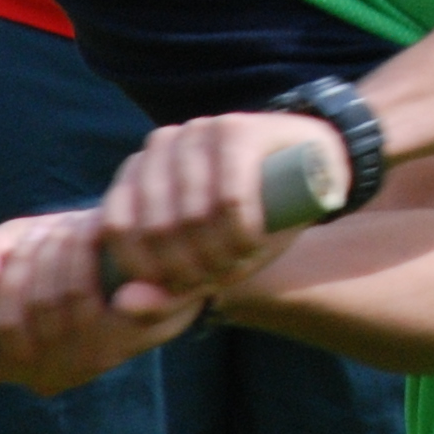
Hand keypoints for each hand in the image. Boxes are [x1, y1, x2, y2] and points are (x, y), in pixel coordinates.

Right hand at [0, 210, 203, 396]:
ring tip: (68, 229)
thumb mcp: (9, 244)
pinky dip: (84, 260)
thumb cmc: (57, 250)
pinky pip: (91, 301)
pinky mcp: (133, 335)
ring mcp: (87, 362)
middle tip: (40, 235)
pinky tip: (95, 236)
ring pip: (51, 303)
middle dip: (18, 263)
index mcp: (8, 364)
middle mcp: (45, 374)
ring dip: (54, 249)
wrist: (135, 244)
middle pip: (7, 322)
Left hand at [97, 112, 343, 301]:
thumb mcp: (206, 262)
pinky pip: (229, 197)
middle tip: (221, 278)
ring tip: (242, 261)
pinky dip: (242, 232)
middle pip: (159, 229)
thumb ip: (163, 291)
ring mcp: (199, 131)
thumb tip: (123, 304)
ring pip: (194, 215)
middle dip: (193, 270)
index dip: (151, 271)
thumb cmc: (250, 220)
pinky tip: (256, 242)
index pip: (119, 227)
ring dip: (221, 256)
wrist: (313, 169)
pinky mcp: (238, 129)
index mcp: (139, 169)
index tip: (185, 287)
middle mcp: (162, 143)